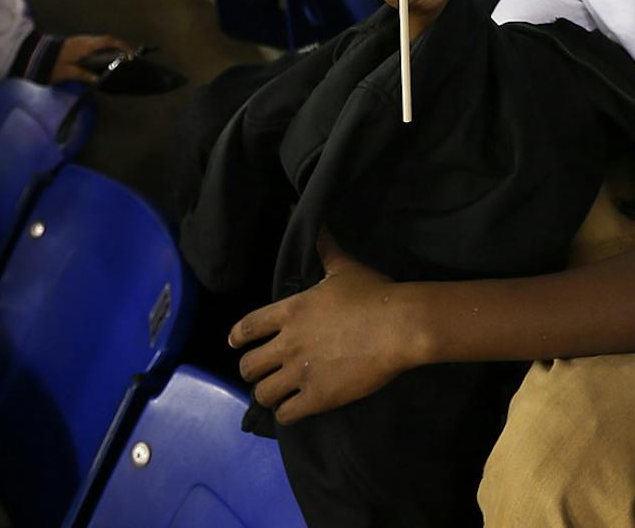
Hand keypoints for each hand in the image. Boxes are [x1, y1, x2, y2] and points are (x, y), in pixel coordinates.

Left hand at [48, 33, 130, 84]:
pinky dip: (99, 50)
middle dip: (117, 47)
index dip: (122, 46)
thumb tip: (98, 80)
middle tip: (124, 59)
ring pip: (98, 42)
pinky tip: (97, 62)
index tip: (131, 54)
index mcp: (86, 46)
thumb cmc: (51, 64)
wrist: (30, 55)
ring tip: (113, 62)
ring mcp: (77, 40)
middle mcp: (84, 40)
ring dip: (107, 49)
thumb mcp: (68, 73)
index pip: (109, 41)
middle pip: (105, 40)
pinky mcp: (72, 43)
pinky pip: (91, 45)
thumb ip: (84, 75)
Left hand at [231, 234, 417, 423]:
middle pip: (248, 366)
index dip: (237, 338)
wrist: (399, 325)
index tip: (235, 345)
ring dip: (268, 393)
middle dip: (252, 370)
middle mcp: (288, 343)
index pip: (246, 327)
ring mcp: (301, 373)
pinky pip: (285, 414)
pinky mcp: (317, 398)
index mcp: (290, 311)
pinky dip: (286, 413)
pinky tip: (294, 409)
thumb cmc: (372, 293)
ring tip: (277, 393)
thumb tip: (319, 221)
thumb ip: (325, 247)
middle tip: (264, 371)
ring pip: (262, 393)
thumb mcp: (344, 267)